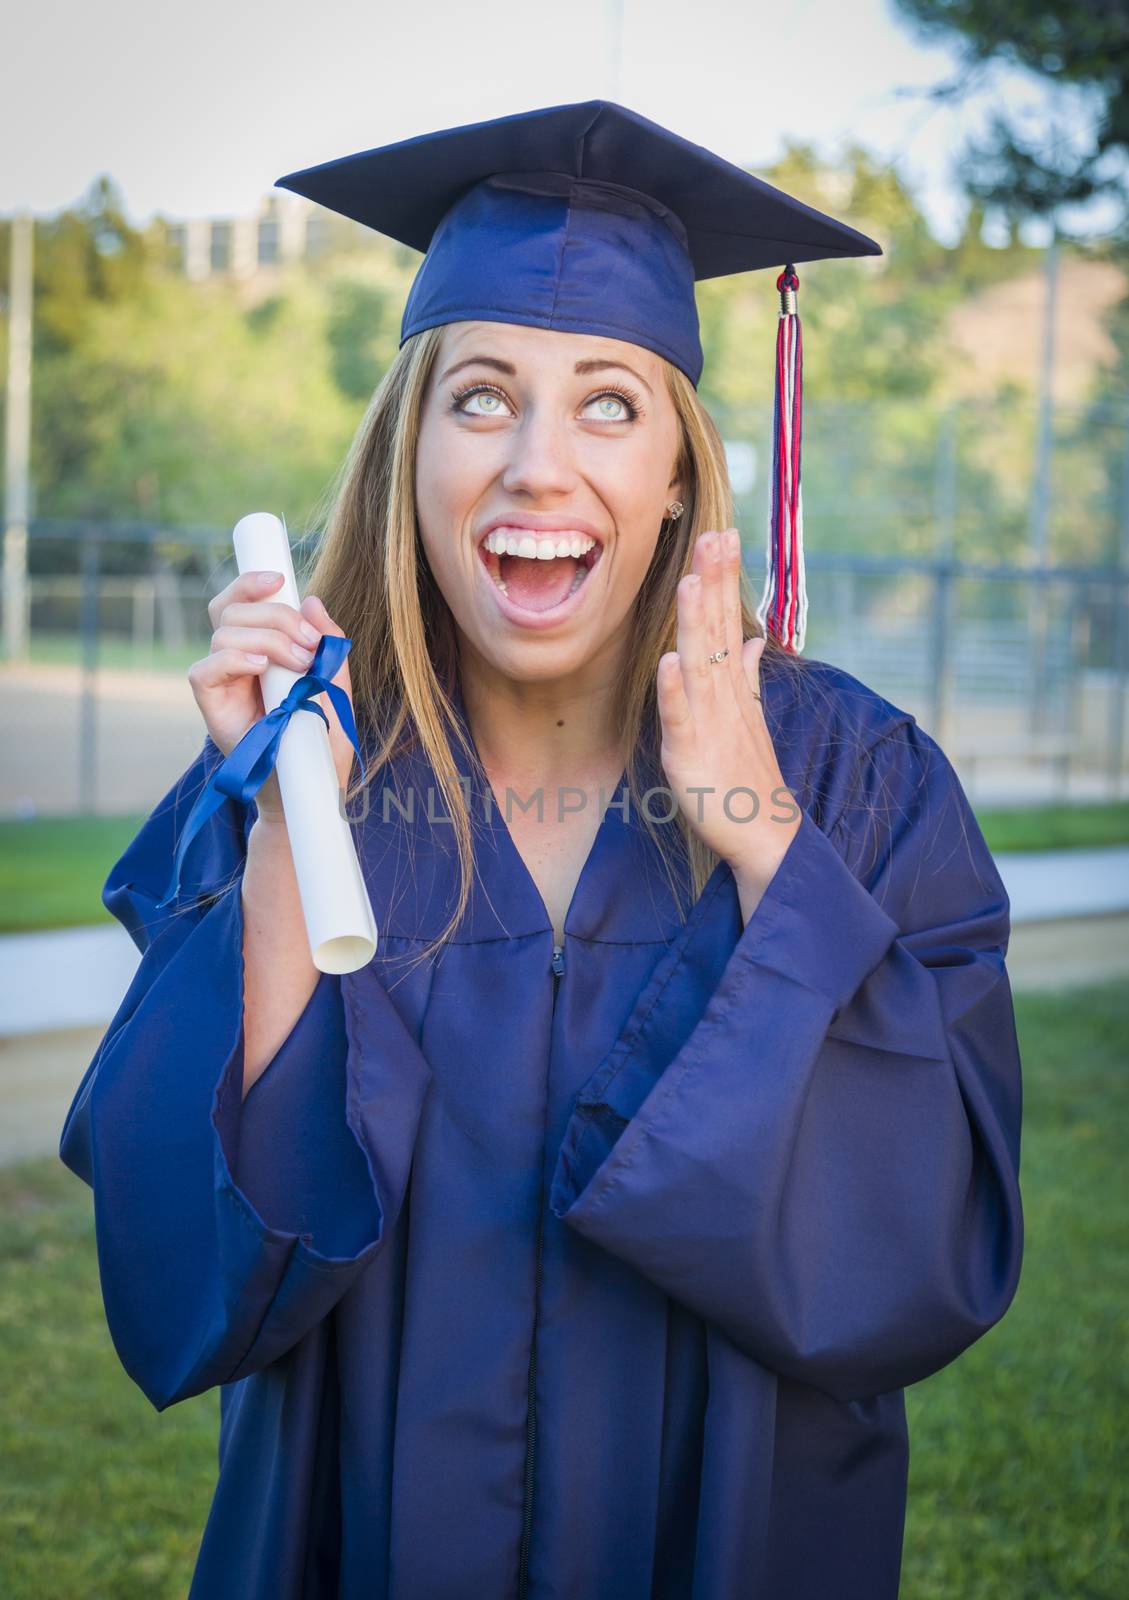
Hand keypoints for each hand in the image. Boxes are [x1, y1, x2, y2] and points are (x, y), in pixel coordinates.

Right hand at [189, 574, 356, 822]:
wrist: (311, 786)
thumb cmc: (322, 740)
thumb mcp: (336, 684)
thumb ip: (327, 642)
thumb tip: (312, 600)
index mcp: (262, 649)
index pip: (242, 602)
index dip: (251, 583)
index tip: (280, 579)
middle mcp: (237, 660)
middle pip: (234, 610)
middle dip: (276, 617)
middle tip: (310, 646)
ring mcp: (223, 682)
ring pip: (224, 634)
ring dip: (267, 640)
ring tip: (299, 666)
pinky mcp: (212, 706)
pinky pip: (204, 670)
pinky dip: (232, 660)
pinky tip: (260, 668)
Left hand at [656, 527, 801, 892]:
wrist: (764, 832)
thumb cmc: (749, 775)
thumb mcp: (748, 718)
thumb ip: (748, 676)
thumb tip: (756, 641)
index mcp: (732, 686)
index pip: (728, 622)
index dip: (724, 580)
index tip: (724, 534)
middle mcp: (723, 696)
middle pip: (717, 630)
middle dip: (715, 583)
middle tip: (716, 534)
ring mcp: (708, 722)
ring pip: (700, 664)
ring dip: (696, 622)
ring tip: (690, 579)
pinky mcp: (691, 752)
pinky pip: (681, 717)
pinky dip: (674, 690)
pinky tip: (668, 661)